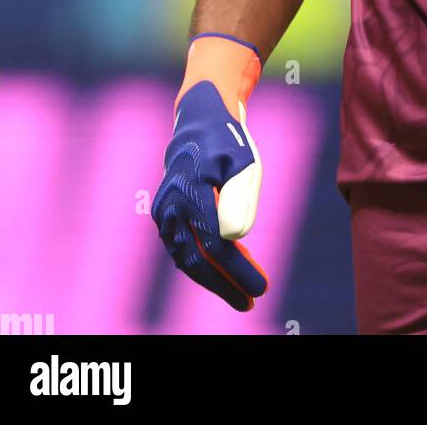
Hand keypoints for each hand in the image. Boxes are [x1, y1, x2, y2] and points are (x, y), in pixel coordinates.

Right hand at [152, 34, 267, 310]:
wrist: (198, 124)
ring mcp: (164, 214)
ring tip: (244, 290)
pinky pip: (184, 248)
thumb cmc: (228, 143)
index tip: (261, 288)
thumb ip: (241, 197)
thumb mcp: (244, 162)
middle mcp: (171, 206)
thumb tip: (235, 239)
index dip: (237, 271)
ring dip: (216, 278)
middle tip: (251, 302)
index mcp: (190, 191)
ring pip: (188, 258)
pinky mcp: (165, 218)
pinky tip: (230, 267)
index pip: (216, 244)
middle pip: (197, 259)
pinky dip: (206, 262)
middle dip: (225, 285)